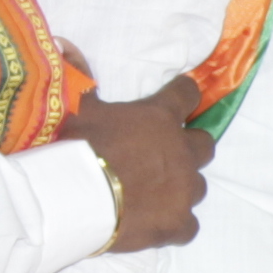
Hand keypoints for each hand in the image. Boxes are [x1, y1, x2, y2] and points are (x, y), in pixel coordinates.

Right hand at [66, 76, 208, 255]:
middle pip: (205, 144)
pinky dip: (177, 224)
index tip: (177, 96)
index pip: (186, 94)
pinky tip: (159, 223)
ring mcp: (184, 190)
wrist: (76, 199)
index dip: (182, 94)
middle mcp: (182, 152)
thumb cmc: (77, 147)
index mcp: (161, 117)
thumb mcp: (77, 107)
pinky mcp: (178, 224)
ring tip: (156, 192)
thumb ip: (80, 78)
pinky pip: (190, 226)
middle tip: (166, 153)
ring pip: (199, 186)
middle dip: (189, 147)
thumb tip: (68, 45)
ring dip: (182, 186)